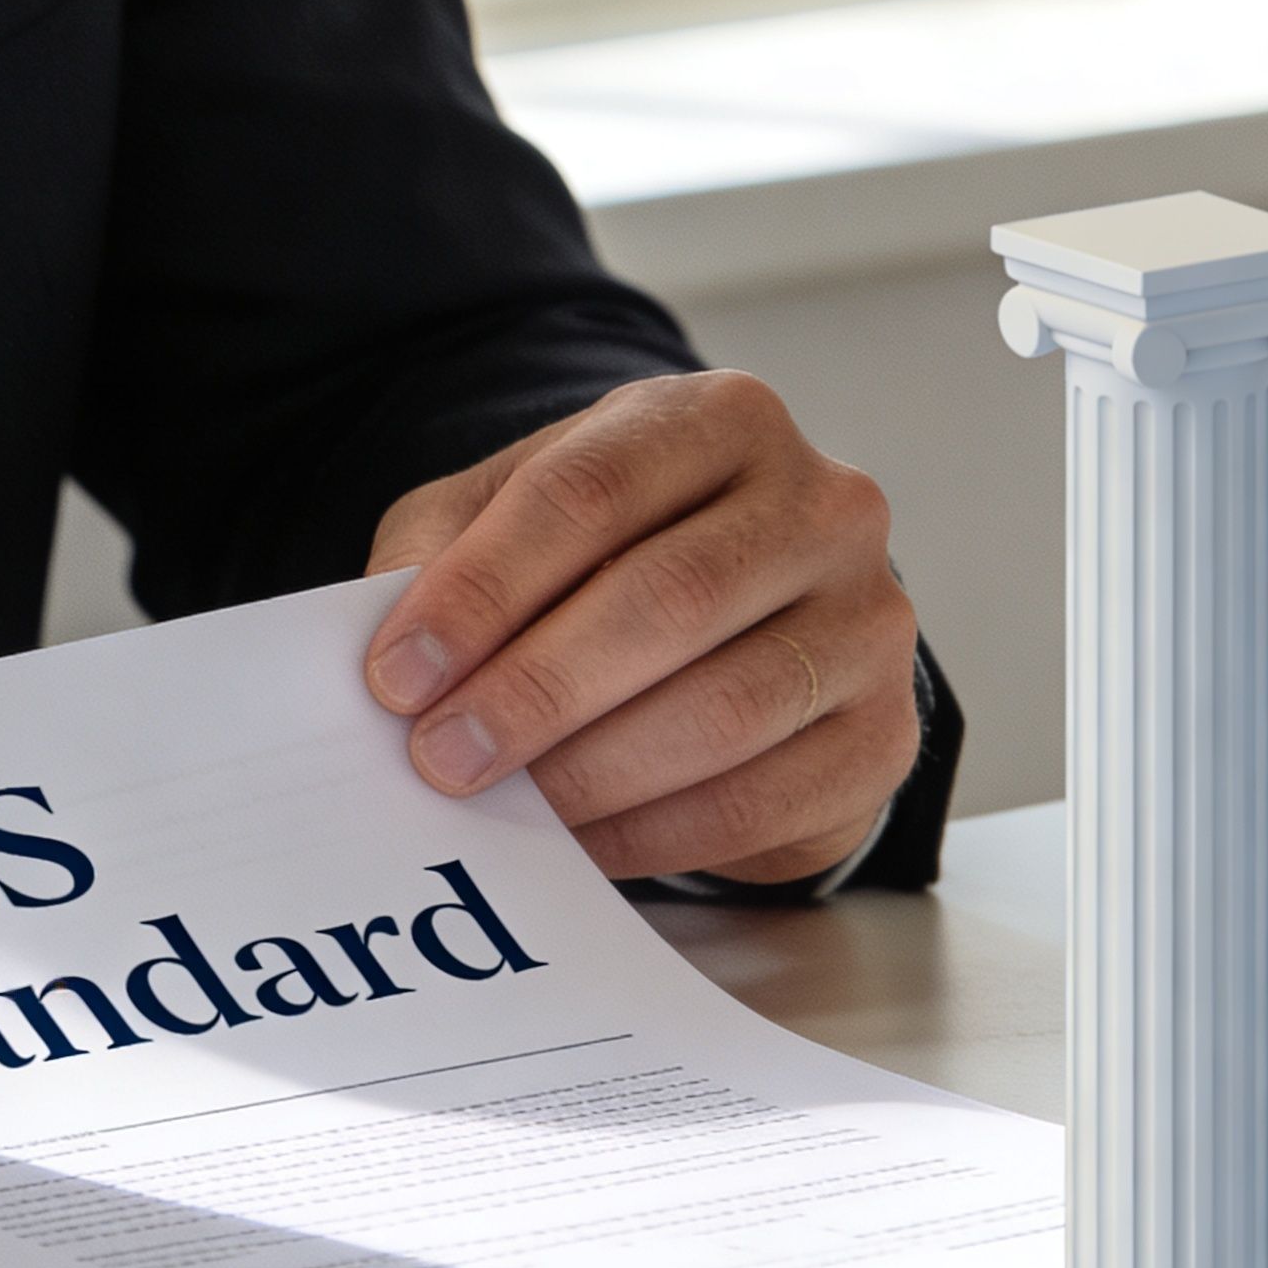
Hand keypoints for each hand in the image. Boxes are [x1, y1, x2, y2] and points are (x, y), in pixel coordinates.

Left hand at [360, 372, 918, 884]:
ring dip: (591, 773)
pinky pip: (764, 800)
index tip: (398, 674)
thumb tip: (383, 644)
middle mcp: (822, 505)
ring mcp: (870, 620)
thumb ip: (441, 554)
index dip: (484, 589)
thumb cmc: (601, 559)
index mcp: (718, 418)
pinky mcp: (884, 736)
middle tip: (442, 759)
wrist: (740, 626)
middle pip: (667, 597)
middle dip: (535, 690)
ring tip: (501, 809)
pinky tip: (579, 848)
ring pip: (725, 707)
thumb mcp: (505, 518)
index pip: (590, 493)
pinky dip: (654, 836)